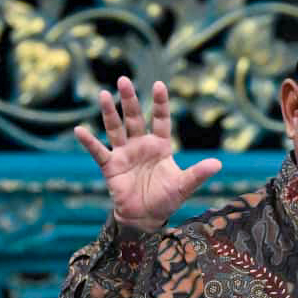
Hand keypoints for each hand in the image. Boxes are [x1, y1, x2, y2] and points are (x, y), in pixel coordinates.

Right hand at [74, 76, 221, 231]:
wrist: (145, 217)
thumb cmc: (165, 199)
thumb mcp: (183, 186)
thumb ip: (198, 174)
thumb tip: (218, 164)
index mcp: (160, 146)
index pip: (160, 120)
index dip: (159, 103)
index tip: (159, 85)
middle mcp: (140, 145)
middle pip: (134, 118)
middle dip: (129, 99)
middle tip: (123, 80)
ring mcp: (124, 154)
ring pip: (115, 128)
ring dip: (109, 112)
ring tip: (104, 94)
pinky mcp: (111, 166)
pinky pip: (98, 151)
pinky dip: (89, 142)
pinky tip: (79, 130)